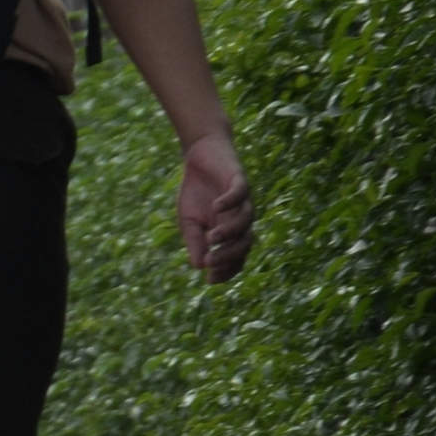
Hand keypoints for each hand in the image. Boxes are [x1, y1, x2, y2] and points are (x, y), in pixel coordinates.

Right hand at [178, 131, 253, 281]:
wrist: (200, 157)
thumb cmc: (197, 191)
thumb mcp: (188, 221)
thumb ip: (195, 242)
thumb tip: (199, 266)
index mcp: (230, 232)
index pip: (236, 257)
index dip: (227, 269)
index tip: (211, 279)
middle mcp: (241, 218)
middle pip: (245, 242)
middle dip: (229, 254)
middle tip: (211, 261)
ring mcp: (243, 200)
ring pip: (246, 221)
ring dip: (230, 231)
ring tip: (212, 237)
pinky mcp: (239, 180)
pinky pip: (240, 193)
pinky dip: (230, 201)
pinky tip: (216, 207)